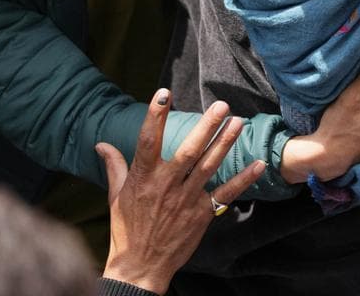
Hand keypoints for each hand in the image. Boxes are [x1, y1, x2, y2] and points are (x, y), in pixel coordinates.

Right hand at [98, 90, 265, 294]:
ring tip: (238, 122)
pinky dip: (244, 179)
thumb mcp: (115, 196)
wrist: (140, 266)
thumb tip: (101, 143)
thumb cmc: (126, 230)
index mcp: (143, 178)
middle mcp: (166, 185)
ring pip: (209, 166)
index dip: (155, 116)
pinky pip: (226, 193)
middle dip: (206, 126)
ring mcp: (186, 199)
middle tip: (221, 106)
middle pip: (189, 150)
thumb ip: (114, 166)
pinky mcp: (201, 214)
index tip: (163, 94)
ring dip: (225, 143)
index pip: (148, 141)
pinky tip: (258, 164)